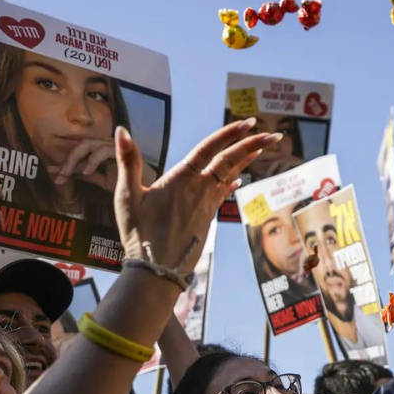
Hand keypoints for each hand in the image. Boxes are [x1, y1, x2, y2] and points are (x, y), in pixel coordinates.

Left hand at [51, 137, 158, 191]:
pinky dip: (93, 159)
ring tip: (68, 173)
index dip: (67, 162)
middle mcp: (110, 145)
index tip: (54, 174)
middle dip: (69, 158)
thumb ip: (87, 175)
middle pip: (83, 144)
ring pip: (90, 144)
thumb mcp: (103, 182)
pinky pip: (104, 150)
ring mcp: (118, 146)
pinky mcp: (126, 151)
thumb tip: (66, 172)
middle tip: (59, 174)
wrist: (149, 198)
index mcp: (104, 151)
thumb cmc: (131, 189)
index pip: (81, 151)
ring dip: (76, 158)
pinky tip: (86, 171)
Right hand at [114, 119, 278, 270]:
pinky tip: (238, 178)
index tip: (248, 123)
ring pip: (231, 175)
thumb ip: (127, 160)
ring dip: (247, 159)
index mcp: (181, 179)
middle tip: (274, 134)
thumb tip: (120, 129)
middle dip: (252, 144)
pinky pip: (223, 193)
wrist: (158, 270)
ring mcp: (206, 204)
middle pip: (230, 160)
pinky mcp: (207, 217)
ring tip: (263, 147)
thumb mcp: (127, 195)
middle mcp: (199, 189)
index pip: (209, 149)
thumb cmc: (139, 234)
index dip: (229, 134)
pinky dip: (232, 181)